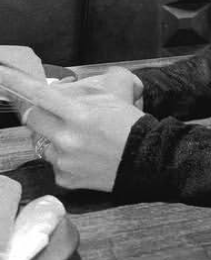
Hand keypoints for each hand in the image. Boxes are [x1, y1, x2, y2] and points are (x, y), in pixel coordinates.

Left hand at [0, 65, 143, 191]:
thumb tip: (67, 83)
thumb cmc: (132, 122)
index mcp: (78, 113)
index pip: (36, 93)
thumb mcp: (118, 89)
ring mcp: (63, 160)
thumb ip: (91, 81)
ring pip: (41, 141)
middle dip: (30, 108)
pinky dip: (62, 156)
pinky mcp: (65, 179)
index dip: (13, 82)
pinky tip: (81, 153)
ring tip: (75, 135)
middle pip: (30, 118)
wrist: (148, 158)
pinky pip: (53, 162)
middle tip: (39, 104)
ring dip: (51, 135)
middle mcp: (66, 138)